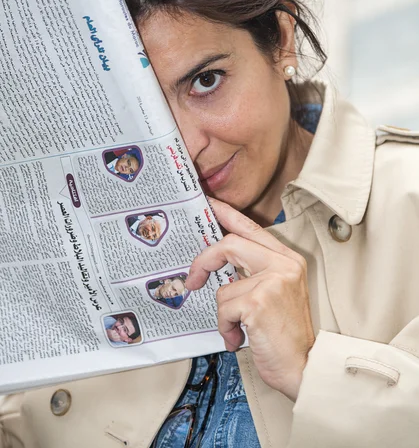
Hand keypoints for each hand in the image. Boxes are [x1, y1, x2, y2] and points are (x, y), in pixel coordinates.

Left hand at [186, 198, 314, 401]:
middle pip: (229, 245)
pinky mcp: (258, 302)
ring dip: (224, 314)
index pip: (252, 228)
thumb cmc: (284, 333)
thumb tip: (218, 259)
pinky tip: (240, 338)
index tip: (208, 204)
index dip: (227, 214)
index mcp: (287, 259)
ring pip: (223, 287)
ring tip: (240, 328)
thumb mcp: (275, 292)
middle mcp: (283, 265)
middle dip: (204, 263)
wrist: (303, 366)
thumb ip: (252, 271)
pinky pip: (224, 309)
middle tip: (194, 280)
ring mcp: (272, 282)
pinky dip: (226, 328)